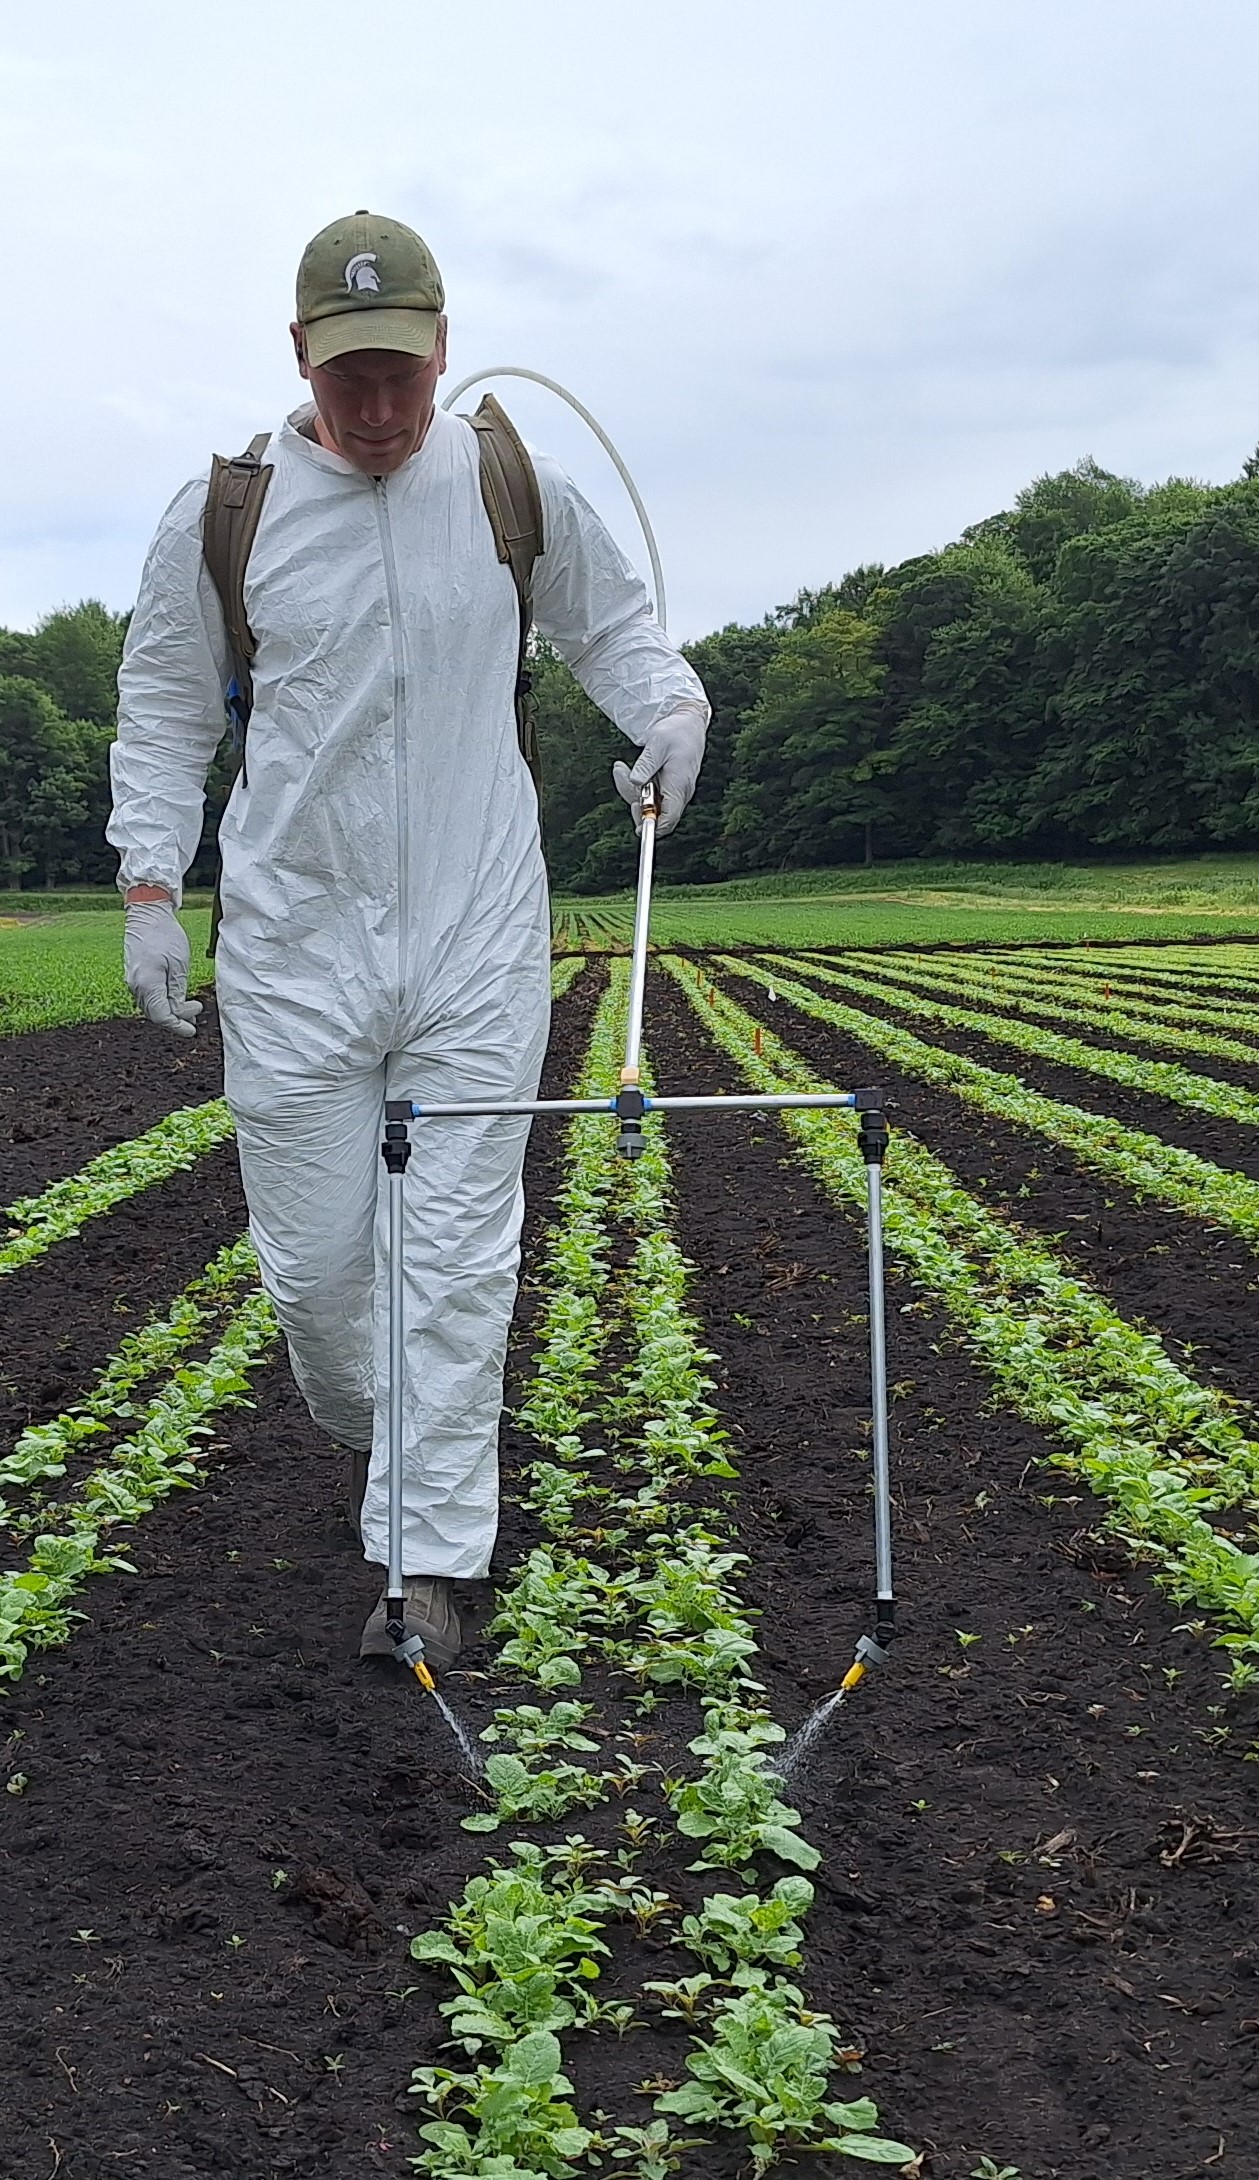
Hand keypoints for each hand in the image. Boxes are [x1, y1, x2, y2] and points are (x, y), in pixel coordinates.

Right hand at [123, 898, 201, 1039]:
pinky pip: (148, 997)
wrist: (147, 913)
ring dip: (170, 1011)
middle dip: (177, 1018)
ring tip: (191, 1009)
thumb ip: (177, 991)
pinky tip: (175, 998)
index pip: (162, 1016)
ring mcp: (132, 981)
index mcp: (147, 984)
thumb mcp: (179, 964)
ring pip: (151, 1007)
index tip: (193, 1030)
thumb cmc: (165, 935)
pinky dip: (162, 1001)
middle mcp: (135, 986)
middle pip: (156, 1014)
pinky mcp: (134, 975)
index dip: (177, 1026)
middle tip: (198, 1013)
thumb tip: (178, 1012)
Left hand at [612, 707, 707, 836]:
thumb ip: (646, 764)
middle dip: (634, 802)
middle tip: (621, 774)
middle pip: (655, 815)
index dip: (653, 828)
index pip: (669, 819)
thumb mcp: (657, 743)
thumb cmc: (676, 731)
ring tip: (620, 767)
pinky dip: (636, 787)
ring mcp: (674, 791)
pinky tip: (626, 770)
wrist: (688, 722)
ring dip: (631, 791)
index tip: (638, 829)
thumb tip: (635, 781)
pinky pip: (650, 796)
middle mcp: (679, 793)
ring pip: (649, 805)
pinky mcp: (667, 787)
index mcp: (679, 785)